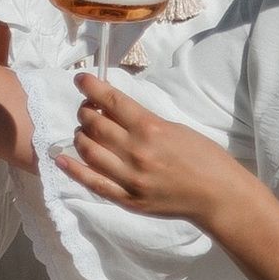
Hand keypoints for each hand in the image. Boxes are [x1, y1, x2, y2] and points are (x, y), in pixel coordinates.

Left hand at [59, 73, 241, 228]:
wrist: (218, 196)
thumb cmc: (203, 157)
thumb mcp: (174, 127)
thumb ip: (142, 121)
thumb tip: (113, 109)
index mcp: (150, 128)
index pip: (110, 101)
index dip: (91, 87)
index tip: (80, 79)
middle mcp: (136, 152)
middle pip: (94, 125)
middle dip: (84, 112)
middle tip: (86, 109)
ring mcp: (130, 178)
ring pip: (88, 151)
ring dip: (80, 136)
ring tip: (84, 132)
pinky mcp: (128, 200)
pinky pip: (93, 183)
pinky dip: (73, 169)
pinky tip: (61, 158)